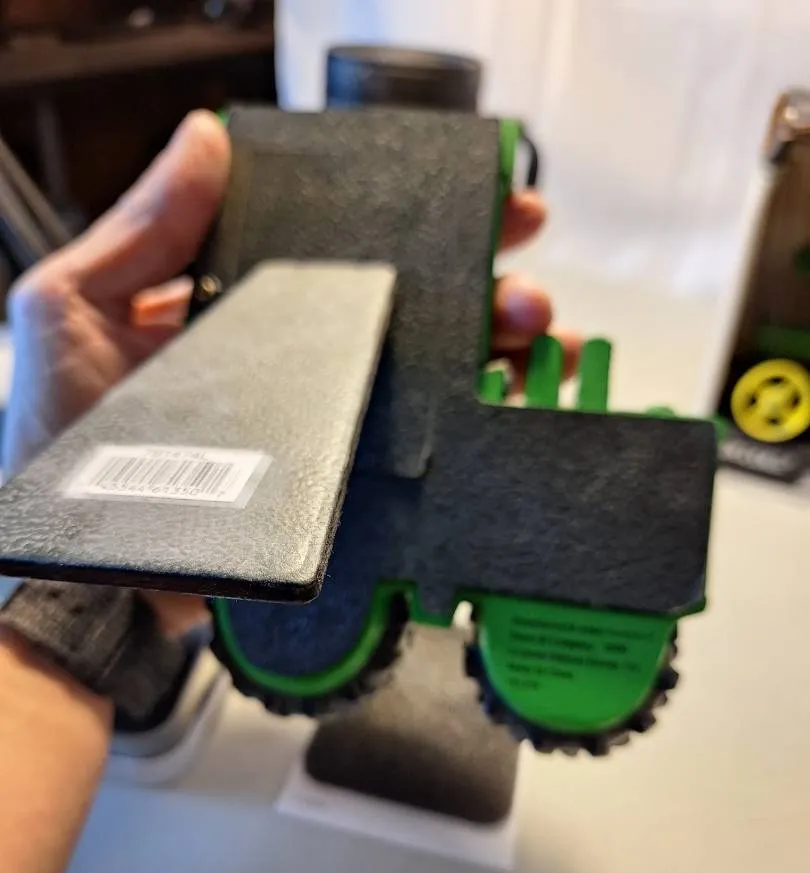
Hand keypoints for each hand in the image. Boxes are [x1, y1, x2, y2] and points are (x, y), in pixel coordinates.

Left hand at [4, 110, 570, 628]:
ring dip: (493, 348)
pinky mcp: (338, 481)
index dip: (403, 221)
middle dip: (474, 283)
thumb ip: (138, 231)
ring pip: (425, 374)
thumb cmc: (59, 445)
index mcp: (237, 308)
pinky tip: (511, 403)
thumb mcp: (71, 312)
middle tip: (519, 268)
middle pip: (401, 308)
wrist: (88, 575)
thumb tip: (206, 141)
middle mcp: (289, 360)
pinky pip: (416, 448)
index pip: (334, 249)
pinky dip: (472, 425)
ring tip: (536, 334)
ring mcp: (320, 421)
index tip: (468, 198)